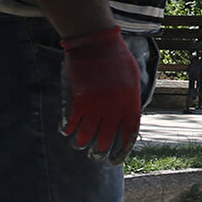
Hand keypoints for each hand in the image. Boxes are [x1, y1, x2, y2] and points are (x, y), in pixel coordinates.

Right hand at [61, 27, 142, 164]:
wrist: (97, 43)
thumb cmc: (117, 57)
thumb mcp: (133, 78)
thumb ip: (131, 98)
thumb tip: (128, 116)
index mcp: (130, 102)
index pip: (129, 133)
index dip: (123, 149)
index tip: (117, 158)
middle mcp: (114, 107)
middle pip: (107, 138)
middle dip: (102, 150)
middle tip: (97, 155)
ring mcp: (96, 105)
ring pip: (87, 135)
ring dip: (83, 144)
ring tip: (81, 146)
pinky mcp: (79, 100)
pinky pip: (73, 123)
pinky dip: (70, 130)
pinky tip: (68, 132)